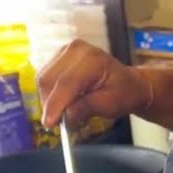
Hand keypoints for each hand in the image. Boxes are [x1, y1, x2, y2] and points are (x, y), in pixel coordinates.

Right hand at [37, 40, 151, 127]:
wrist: (128, 83)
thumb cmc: (123, 93)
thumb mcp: (110, 104)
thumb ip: (87, 108)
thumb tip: (66, 115)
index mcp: (93, 59)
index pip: (66, 82)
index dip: (55, 104)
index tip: (49, 123)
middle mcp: (76, 50)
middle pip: (49, 79)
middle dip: (50, 104)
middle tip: (60, 122)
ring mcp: (65, 51)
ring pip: (44, 79)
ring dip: (50, 100)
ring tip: (67, 110)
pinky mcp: (59, 57)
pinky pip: (46, 78)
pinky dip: (51, 93)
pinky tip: (65, 101)